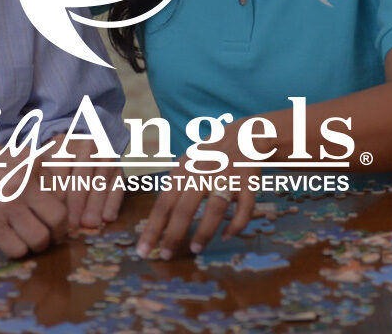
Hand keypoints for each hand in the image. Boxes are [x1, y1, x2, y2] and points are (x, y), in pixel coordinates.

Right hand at [0, 149, 67, 257]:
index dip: (60, 209)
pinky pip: (17, 249)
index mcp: (32, 162)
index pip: (62, 194)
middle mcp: (24, 181)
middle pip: (59, 218)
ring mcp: (8, 203)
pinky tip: (9, 242)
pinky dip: (17, 251)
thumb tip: (55, 201)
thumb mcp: (11, 157)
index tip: (53, 218)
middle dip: (57, 232)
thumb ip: (34, 175)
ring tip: (29, 241)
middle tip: (50, 235)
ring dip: (37, 245)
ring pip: (40, 238)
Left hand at [48, 136, 123, 229]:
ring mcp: (105, 157)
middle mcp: (88, 147)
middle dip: (77, 205)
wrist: (78, 149)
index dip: (58, 196)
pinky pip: (117, 187)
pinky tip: (107, 218)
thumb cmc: (55, 163)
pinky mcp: (118, 169)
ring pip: (100, 184)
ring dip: (95, 207)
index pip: (61, 172)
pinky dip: (113, 203)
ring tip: (89, 224)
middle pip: (82, 179)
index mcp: (64, 144)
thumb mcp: (45, 164)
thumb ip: (44, 181)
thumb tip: (46, 206)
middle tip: (72, 226)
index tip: (55, 214)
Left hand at [136, 140, 258, 259]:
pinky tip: (226, 236)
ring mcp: (226, 178)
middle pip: (184, 209)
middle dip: (173, 235)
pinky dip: (236, 225)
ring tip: (195, 250)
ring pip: (214, 209)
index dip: (152, 229)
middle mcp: (202, 174)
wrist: (245, 135)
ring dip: (204, 232)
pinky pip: (244, 208)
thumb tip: (157, 219)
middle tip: (166, 256)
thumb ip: (173, 188)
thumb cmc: (209, 156)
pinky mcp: (248, 183)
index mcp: (183, 172)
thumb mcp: (186, 164)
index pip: (163, 204)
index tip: (143, 251)